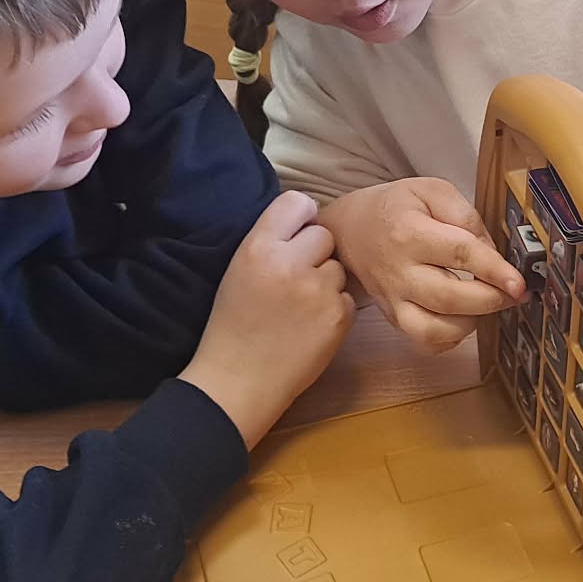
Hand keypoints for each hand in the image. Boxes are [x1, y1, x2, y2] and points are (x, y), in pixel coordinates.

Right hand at [181, 192, 353, 447]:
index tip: (297, 235)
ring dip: (326, 282)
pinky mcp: (339, 316)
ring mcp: (318, 290)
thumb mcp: (240, 269)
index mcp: (259, 247)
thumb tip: (310, 219)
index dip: (301, 218)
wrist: (239, 379)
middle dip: (315, 254)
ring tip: (300, 308)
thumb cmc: (235, 324)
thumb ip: (272, 241)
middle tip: (295, 280)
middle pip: (324, 235)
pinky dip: (334, 310)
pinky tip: (310, 327)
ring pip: (338, 268)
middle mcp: (290, 263)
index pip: (297, 202)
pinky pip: (347, 298)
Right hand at [319, 178, 525, 353]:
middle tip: (512, 292)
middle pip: (449, 298)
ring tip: (485, 304)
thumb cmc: (396, 208)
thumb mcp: (429, 189)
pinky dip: (450, 338)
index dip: (494, 271)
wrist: (351, 230)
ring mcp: (394, 300)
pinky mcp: (394, 318)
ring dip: (470, 324)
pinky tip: (463, 318)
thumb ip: (463, 213)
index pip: (459, 254)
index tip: (519, 283)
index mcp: (410, 233)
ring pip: (433, 330)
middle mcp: (399, 272)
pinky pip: (424, 343)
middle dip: (490, 300)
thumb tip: (489, 249)